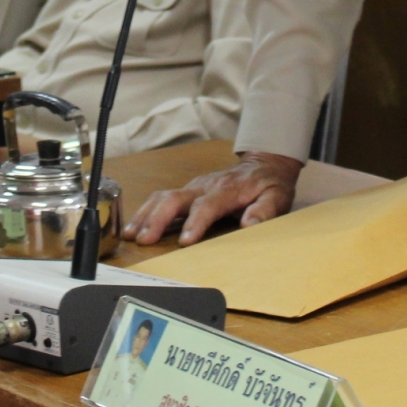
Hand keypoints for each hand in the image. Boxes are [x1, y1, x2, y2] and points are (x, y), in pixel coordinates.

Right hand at [124, 152, 303, 246]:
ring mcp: (193, 187)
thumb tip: (249, 224)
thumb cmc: (268, 184)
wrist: (264, 164)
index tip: (184, 242)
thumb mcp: (276, 197)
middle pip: (175, 198)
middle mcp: (205, 186)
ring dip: (145, 215)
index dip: (194, 223)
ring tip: (130, 235)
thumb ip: (264, 211)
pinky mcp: (187, 191)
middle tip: (144, 239)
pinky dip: (146, 211)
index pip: (207, 206)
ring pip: (163, 196)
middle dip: (157, 219)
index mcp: (227, 189)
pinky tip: (135, 226)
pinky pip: (162, 198)